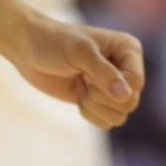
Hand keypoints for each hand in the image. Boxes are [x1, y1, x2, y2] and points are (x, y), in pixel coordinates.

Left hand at [7, 16, 146, 130]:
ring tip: (79, 85)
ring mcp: (112, 86)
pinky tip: (77, 93)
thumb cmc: (54, 42)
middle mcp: (126, 68)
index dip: (112, 87)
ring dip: (94, 106)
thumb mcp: (79, 53)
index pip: (136, 83)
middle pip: (130, 103)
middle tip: (82, 79)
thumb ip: (104, 73)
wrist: (28, 48)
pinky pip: (106, 122)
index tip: (87, 74)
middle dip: (100, 97)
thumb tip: (126, 96)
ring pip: (119, 116)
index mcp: (128, 49)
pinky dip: (89, 113)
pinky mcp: (99, 101)